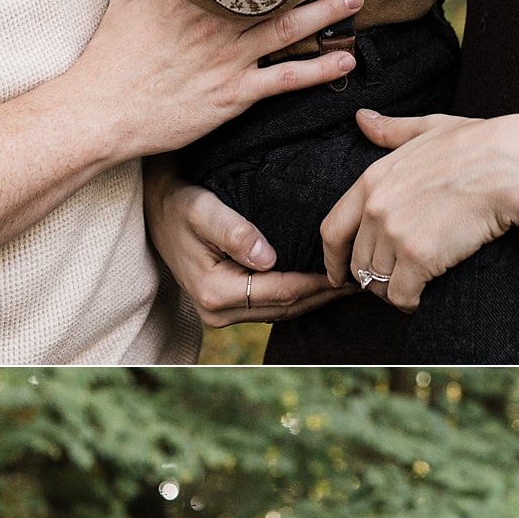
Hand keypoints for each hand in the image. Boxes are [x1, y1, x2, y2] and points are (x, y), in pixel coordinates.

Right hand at [80, 0, 364, 161]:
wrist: (99, 113)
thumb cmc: (108, 60)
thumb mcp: (121, 5)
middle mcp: (214, 22)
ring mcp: (226, 59)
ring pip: (289, 30)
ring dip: (327, 13)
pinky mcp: (232, 95)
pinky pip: (284, 81)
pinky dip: (318, 70)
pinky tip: (345, 61)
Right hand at [144, 172, 345, 327]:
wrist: (155, 210)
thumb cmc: (179, 204)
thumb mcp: (202, 209)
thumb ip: (233, 231)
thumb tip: (267, 257)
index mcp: (215, 293)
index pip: (281, 292)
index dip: (317, 283)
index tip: (348, 268)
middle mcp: (218, 312)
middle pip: (286, 307)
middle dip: (325, 294)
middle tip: (363, 277)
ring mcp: (222, 314)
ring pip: (282, 311)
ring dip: (316, 298)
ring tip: (350, 281)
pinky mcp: (227, 307)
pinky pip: (272, 306)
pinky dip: (299, 296)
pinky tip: (322, 283)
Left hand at [321, 106, 518, 310]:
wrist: (509, 166)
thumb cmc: (476, 145)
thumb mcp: (428, 128)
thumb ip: (391, 131)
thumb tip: (361, 118)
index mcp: (372, 179)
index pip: (332, 230)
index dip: (332, 259)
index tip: (338, 275)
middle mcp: (375, 208)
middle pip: (357, 263)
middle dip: (372, 277)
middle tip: (395, 280)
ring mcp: (395, 233)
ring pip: (377, 283)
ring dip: (393, 290)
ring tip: (413, 286)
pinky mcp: (419, 257)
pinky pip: (401, 295)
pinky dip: (410, 302)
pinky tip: (424, 297)